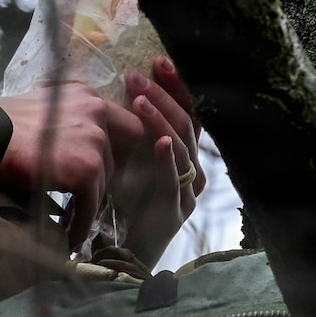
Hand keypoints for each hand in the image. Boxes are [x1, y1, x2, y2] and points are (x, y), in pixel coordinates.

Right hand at [0, 59, 204, 256]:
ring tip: (70, 220)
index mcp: (86, 96)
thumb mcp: (41, 110)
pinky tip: (67, 235)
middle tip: (79, 198)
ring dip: (86, 203)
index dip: (115, 151)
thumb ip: (65, 123)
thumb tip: (71, 153)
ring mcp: (94, 139)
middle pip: (114, 158)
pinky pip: (90, 205)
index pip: (124, 126)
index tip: (99, 169)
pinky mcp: (86, 167)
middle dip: (98, 181)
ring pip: (102, 184)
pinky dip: (80, 223)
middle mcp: (96, 112)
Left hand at [112, 58, 204, 264]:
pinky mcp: (174, 213)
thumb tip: (124, 90)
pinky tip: (159, 142)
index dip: (177, 87)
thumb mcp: (129, 160)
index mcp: (183, 156)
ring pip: (182, 148)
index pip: (189, 113)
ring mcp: (186, 193)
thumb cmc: (125, 204)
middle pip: (187, 126)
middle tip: (139, 76)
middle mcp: (191, 172)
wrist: (123, 255)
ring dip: (160, 121)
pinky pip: (172, 182)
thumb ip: (133, 131)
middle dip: (165, 97)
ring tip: (140, 100)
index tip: (159, 61)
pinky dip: (166, 160)